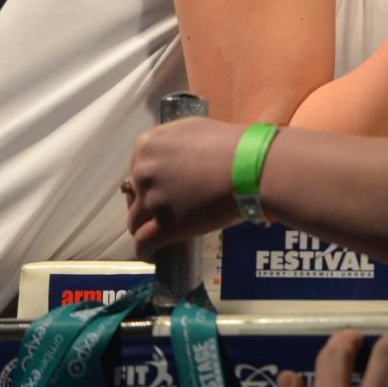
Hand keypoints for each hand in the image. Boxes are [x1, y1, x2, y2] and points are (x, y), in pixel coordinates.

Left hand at [126, 117, 246, 257]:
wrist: (253, 166)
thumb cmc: (234, 146)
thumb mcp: (195, 132)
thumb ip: (174, 147)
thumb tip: (174, 165)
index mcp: (148, 145)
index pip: (136, 170)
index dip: (151, 183)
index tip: (165, 189)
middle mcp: (142, 170)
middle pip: (134, 195)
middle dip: (147, 204)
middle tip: (168, 209)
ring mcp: (152, 199)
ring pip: (136, 221)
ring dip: (147, 227)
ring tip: (161, 234)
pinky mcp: (164, 225)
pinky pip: (143, 243)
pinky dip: (146, 251)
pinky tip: (152, 254)